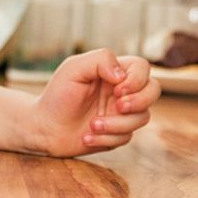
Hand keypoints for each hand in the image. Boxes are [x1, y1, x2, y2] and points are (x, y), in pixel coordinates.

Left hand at [25, 49, 159, 157]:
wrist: (44, 127)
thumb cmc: (57, 95)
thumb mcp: (73, 68)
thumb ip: (100, 60)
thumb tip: (123, 75)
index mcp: (113, 72)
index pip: (142, 68)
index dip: (136, 79)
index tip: (116, 89)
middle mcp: (122, 91)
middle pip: (153, 91)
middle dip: (139, 100)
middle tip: (117, 105)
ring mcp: (121, 113)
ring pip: (142, 117)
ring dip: (117, 124)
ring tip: (92, 125)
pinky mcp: (118, 133)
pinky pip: (127, 137)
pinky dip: (107, 138)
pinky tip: (86, 137)